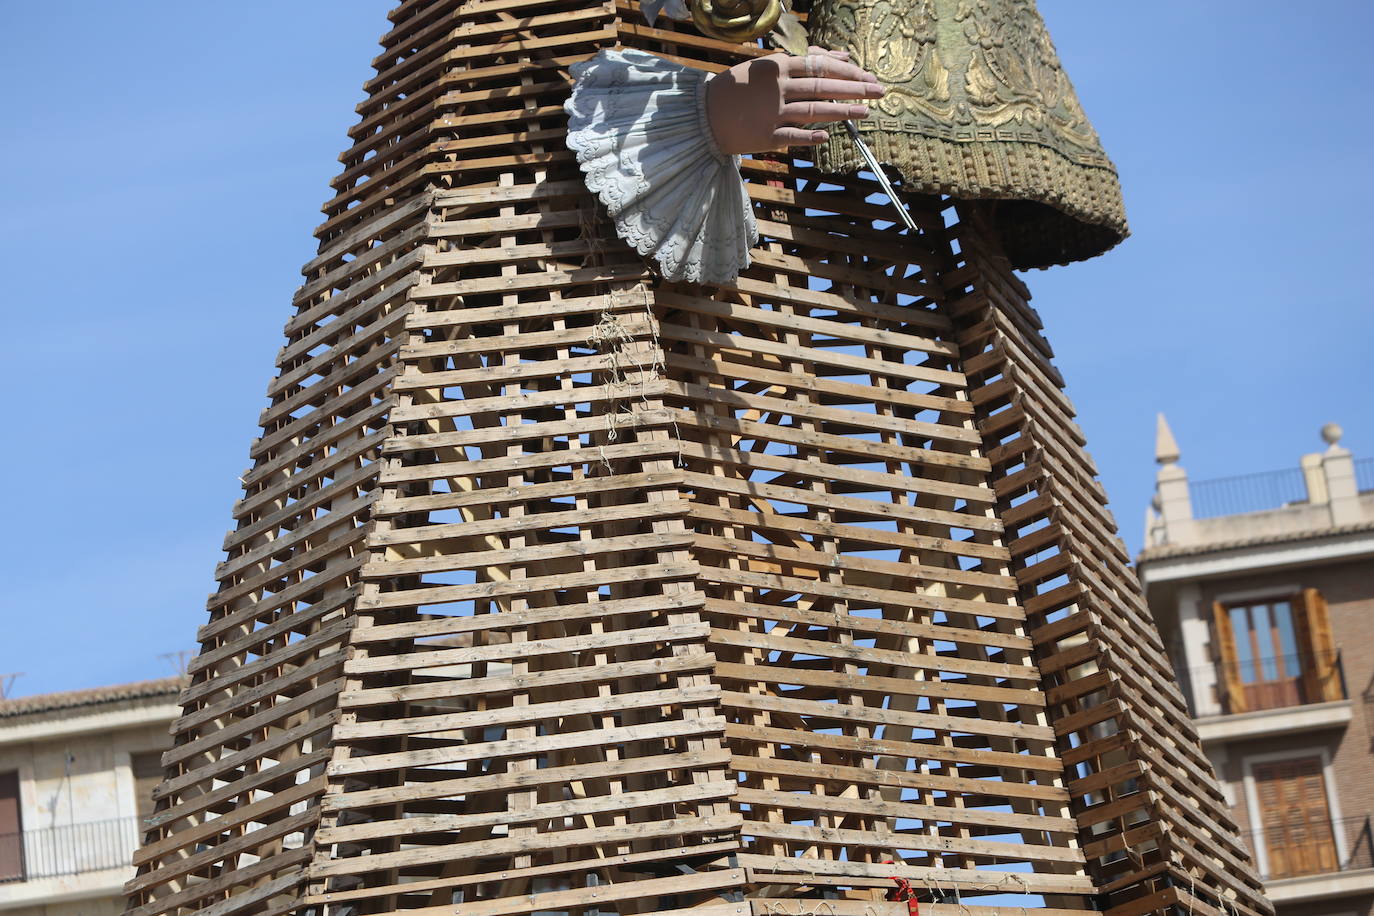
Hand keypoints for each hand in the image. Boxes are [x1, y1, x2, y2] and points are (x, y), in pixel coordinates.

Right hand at [705, 47, 883, 154]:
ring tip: (865, 112)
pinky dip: (811, 137)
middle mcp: (777, 88)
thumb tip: (841, 56)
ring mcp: (772, 113)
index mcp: (778, 67)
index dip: (848, 71)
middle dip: (855, 88)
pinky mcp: (765, 136)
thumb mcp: (768, 68)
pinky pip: (793, 136)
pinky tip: (828, 137)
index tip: (869, 76)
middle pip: (823, 86)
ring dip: (842, 112)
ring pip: (814, 111)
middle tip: (879, 91)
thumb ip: (805, 62)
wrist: (704, 114)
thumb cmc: (738, 89)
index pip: (820, 66)